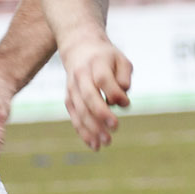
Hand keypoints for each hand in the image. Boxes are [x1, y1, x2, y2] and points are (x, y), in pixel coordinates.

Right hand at [60, 34, 133, 151]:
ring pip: (80, 110)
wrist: (79, 48)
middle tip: (115, 128)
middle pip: (89, 97)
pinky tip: (93, 144)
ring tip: (105, 143)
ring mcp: (73, 88)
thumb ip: (125, 77)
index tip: (126, 103)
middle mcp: (81, 76)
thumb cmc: (106, 58)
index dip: (114, 93)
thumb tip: (122, 99)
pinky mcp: (69, 99)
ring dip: (92, 128)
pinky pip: (75, 117)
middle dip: (101, 114)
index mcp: (96, 64)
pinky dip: (83, 132)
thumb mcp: (121, 59)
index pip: (103, 80)